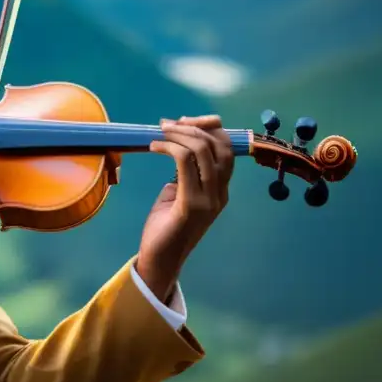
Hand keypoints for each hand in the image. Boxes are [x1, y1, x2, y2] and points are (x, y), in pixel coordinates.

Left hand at [137, 115, 234, 301]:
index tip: (184, 121)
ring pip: (203, 151)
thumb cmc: (165, 226)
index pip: (226, 149)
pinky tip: (154, 146)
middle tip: (168, 123)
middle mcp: (220, 194)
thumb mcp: (177, 193)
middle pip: (219, 146)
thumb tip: (177, 147)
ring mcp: (208, 200)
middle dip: (195, 126)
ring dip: (180, 134)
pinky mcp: (190, 204)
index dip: (209, 128)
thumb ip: (184, 173)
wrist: (159, 260)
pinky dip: (169, 147)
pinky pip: (184, 163)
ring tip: (160, 132)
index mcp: (220, 190)